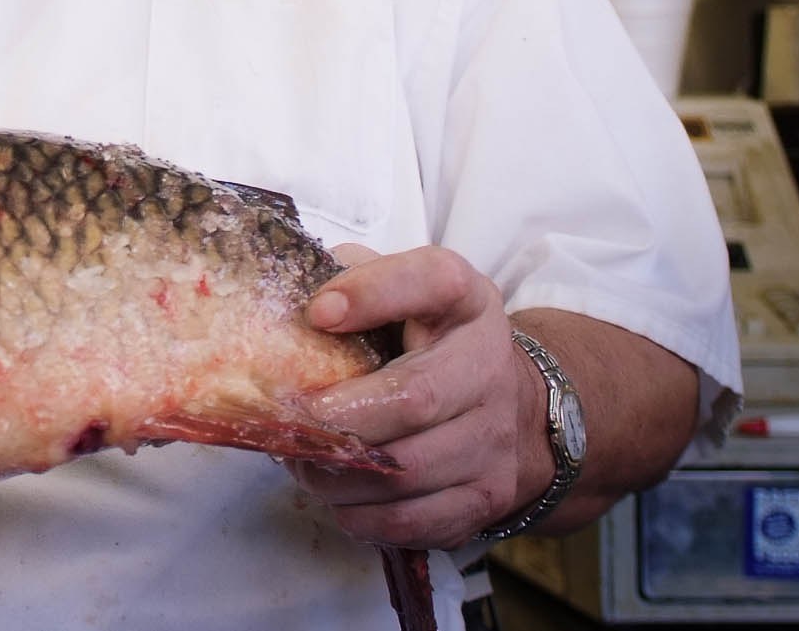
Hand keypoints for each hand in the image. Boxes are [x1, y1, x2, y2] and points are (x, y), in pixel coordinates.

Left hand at [283, 245, 547, 549]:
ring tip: (299, 460)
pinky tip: (334, 495)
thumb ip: (352, 278)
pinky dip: (361, 515)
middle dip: (340, 414)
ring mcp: (495, 440)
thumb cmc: (428, 338)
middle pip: (415, 398)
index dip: (371, 294)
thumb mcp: (400, 289)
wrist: (511, 406)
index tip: (317, 312)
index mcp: (465, 301)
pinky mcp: (486, 498)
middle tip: (288, 418)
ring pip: (407, 470)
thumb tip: (290, 307)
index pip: (431, 281)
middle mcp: (489, 368)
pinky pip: (414, 521)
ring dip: (337, 472)